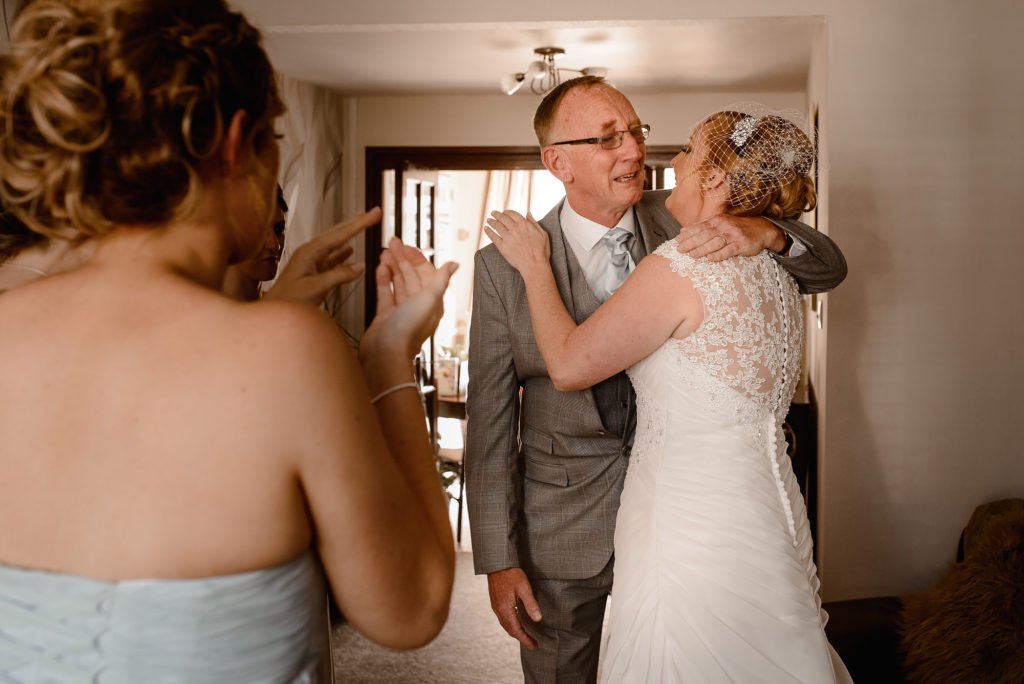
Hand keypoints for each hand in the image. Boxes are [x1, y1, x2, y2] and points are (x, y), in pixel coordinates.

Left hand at [263, 208, 379, 305]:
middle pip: (337, 233)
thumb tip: (361, 266)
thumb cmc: (288, 301)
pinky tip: (350, 251)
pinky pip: (331, 259)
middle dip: (356, 222)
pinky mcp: (313, 274)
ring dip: (350, 234)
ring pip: (335, 244)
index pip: (340, 234)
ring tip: (362, 224)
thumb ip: (339, 275)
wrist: (273, 314)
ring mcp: (311, 263)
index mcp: (310, 252)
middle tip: (373, 212)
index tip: (375, 213)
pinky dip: (342, 254)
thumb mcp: (315, 287)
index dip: (359, 223)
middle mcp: (310, 253)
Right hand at [361, 237, 457, 362]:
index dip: (417, 258)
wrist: (386, 352)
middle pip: (410, 276)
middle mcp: (417, 305)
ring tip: (384, 252)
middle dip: (402, 258)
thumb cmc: (408, 330)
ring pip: (397, 282)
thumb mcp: (429, 300)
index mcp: (431, 302)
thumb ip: (440, 280)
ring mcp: (400, 310)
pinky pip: (385, 293)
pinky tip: (380, 268)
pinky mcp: (385, 315)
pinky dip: (383, 280)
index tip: (406, 246)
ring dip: (392, 266)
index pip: (426, 273)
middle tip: (391, 242)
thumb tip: (454, 264)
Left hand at [483, 210, 550, 278]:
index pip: (512, 214)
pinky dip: (489, 231)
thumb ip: (534, 223)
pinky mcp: (502, 247)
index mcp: (524, 224)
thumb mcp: (542, 234)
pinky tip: (486, 228)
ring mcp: (508, 238)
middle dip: (497, 214)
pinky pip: (493, 237)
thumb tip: (528, 213)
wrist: (534, 266)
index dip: (507, 212)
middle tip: (493, 213)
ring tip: (488, 220)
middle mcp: (515, 229)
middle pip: (503, 218)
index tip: (504, 212)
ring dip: (491, 221)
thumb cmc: (541, 251)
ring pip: (497, 226)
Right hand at [487, 567, 542, 649]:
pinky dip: (511, 623)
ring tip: (525, 635)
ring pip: (505, 624)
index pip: (516, 630)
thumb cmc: (511, 573)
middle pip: (510, 629)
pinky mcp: (496, 601)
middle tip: (532, 643)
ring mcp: (496, 606)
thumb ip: (531, 604)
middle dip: (521, 638)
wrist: (497, 563)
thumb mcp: (524, 588)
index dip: (525, 639)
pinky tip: (517, 621)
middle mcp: (499, 610)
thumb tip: (538, 619)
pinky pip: (503, 617)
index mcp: (505, 609)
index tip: (534, 646)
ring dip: (515, 631)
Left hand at [675, 214, 786, 261]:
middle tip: (680, 250)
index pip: (699, 227)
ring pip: (715, 242)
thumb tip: (684, 230)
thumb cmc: (737, 229)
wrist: (762, 229)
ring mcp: (733, 235)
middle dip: (691, 242)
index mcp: (717, 220)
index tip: (676, 241)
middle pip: (705, 235)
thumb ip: (703, 227)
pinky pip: (729, 250)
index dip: (688, 234)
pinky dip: (719, 255)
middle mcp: (724, 226)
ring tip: (692, 255)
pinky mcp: (741, 245)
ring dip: (702, 249)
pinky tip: (710, 259)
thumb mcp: (720, 223)